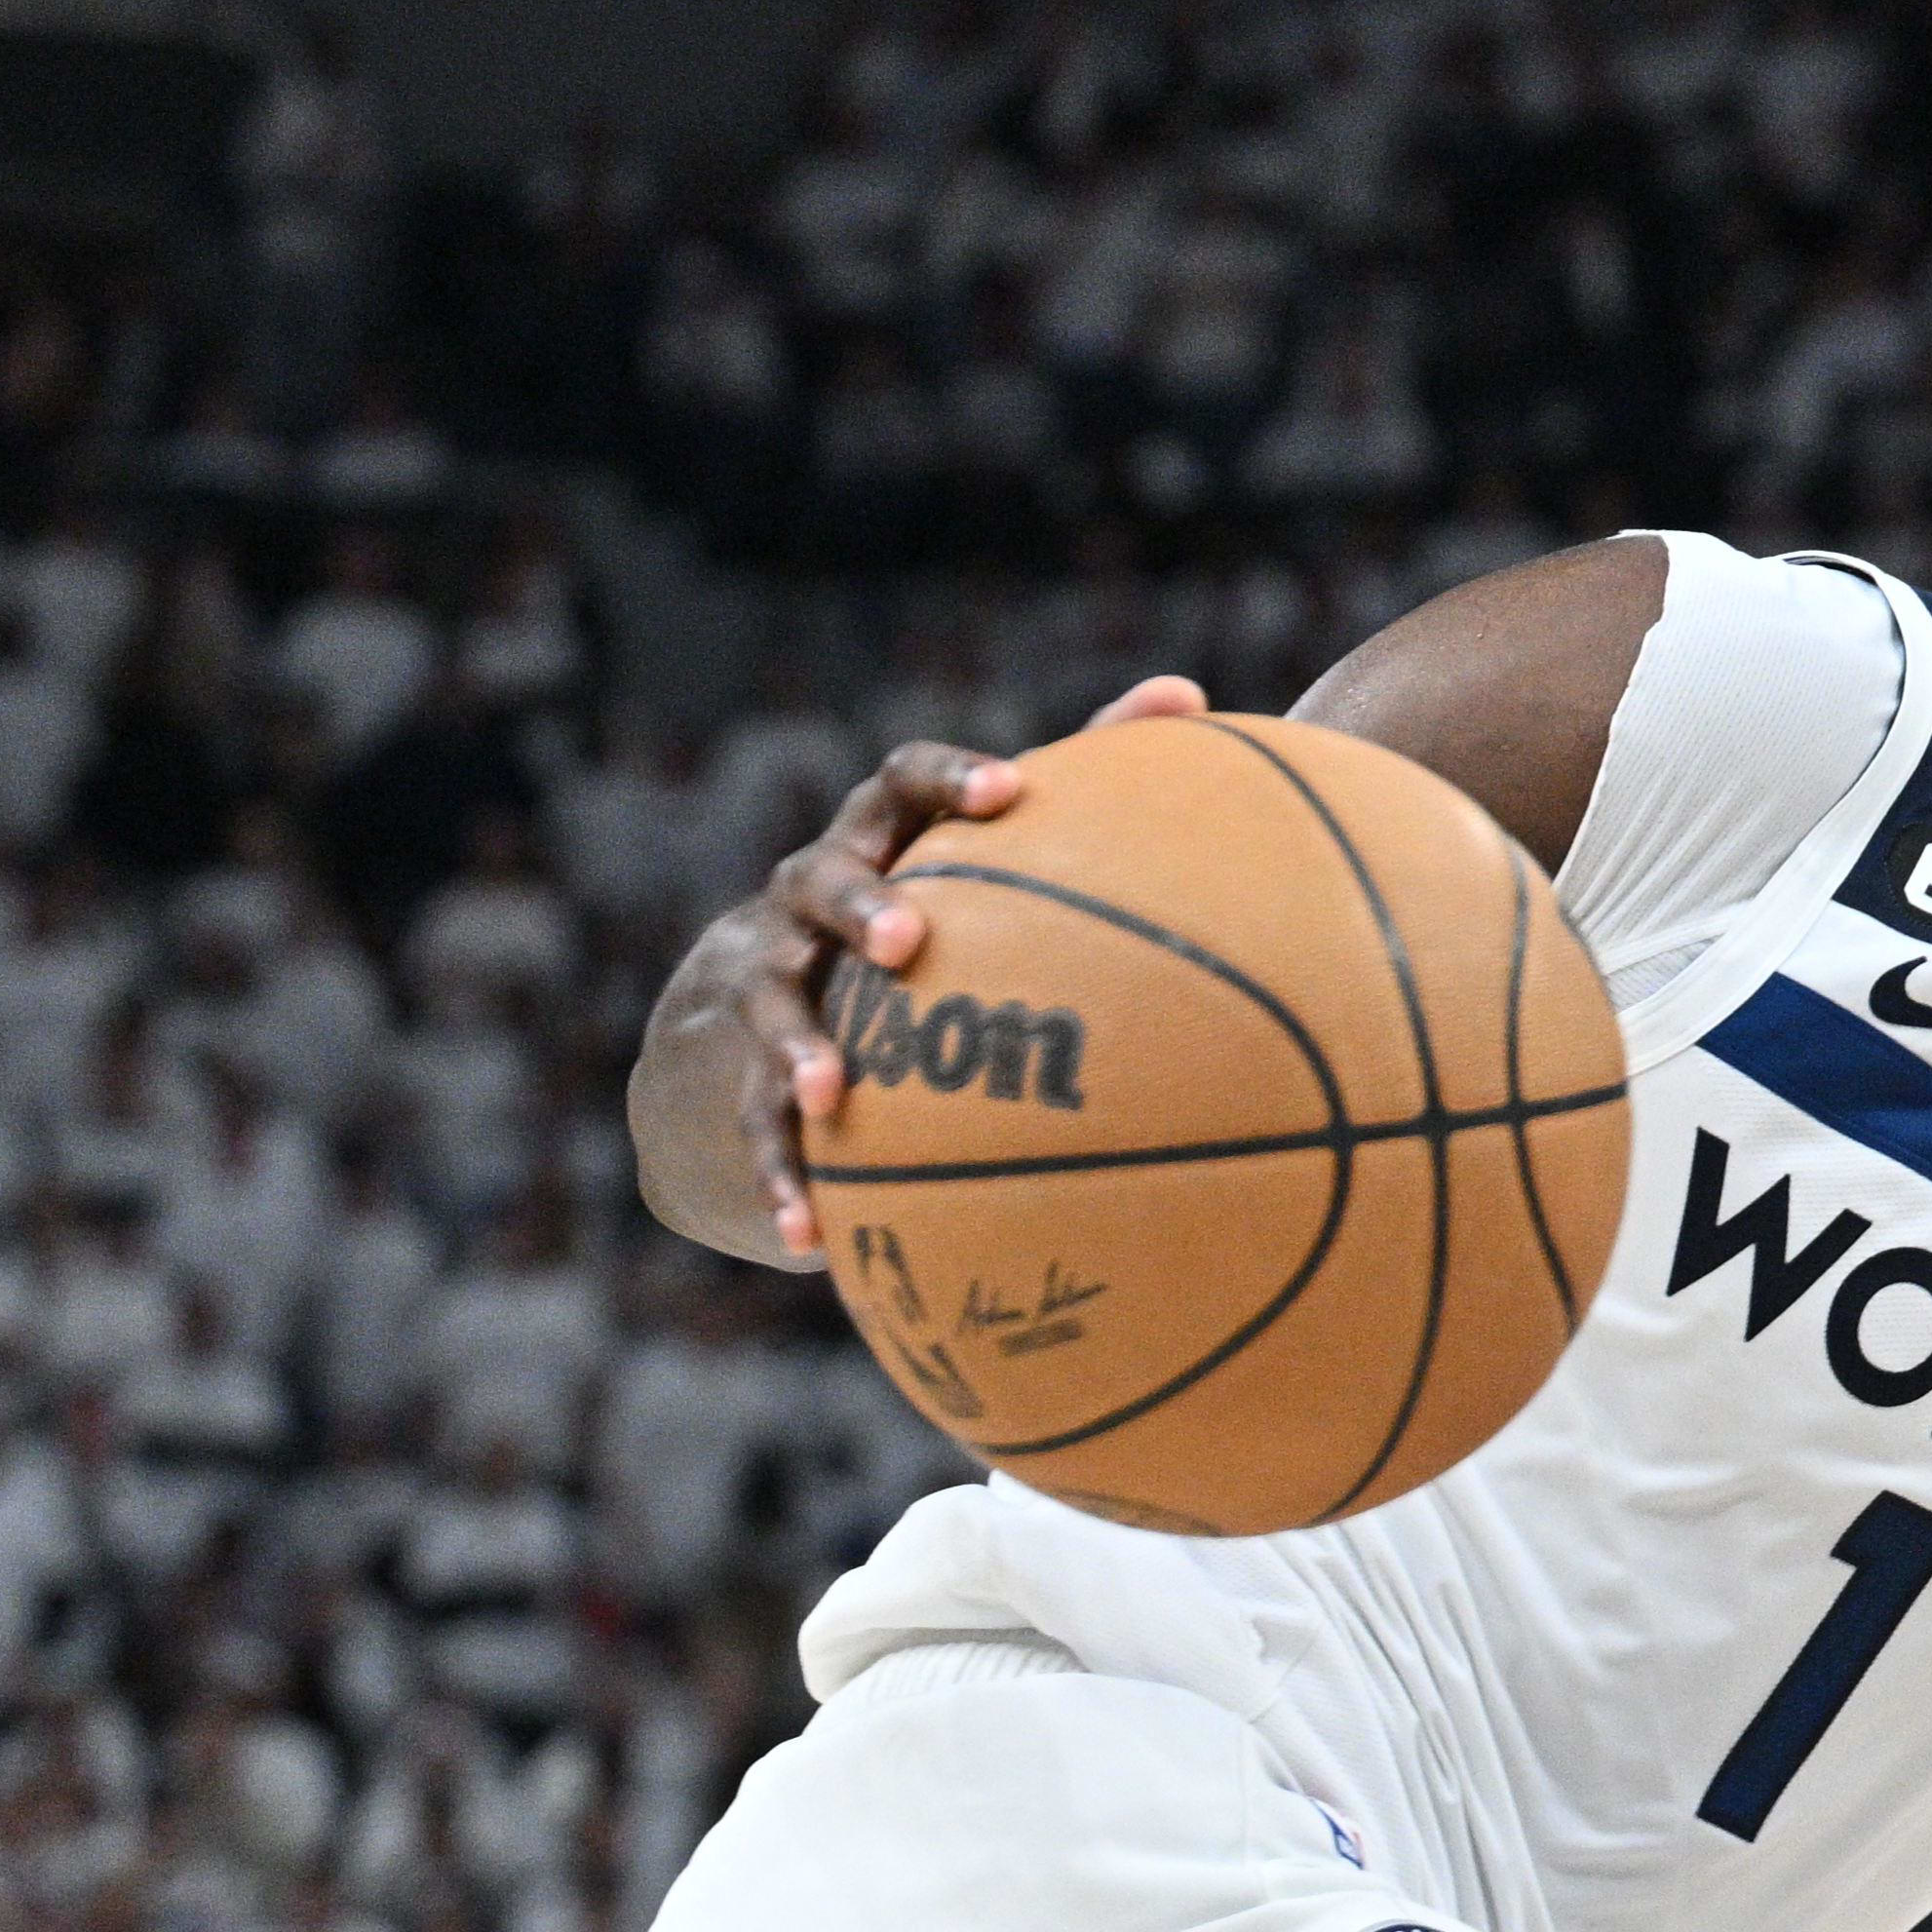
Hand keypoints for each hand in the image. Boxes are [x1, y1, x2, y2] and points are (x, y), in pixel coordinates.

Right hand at [659, 676, 1203, 1259]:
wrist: (746, 995)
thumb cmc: (915, 899)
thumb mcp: (981, 844)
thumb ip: (1083, 767)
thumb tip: (1190, 692)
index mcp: (877, 835)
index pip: (901, 781)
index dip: (951, 781)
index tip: (1009, 793)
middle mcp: (808, 896)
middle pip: (822, 881)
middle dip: (861, 906)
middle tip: (906, 941)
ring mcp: (768, 982)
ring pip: (772, 1007)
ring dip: (797, 1049)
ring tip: (831, 1097)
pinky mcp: (741, 1073)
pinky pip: (758, 1126)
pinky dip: (785, 1180)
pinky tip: (812, 1239)